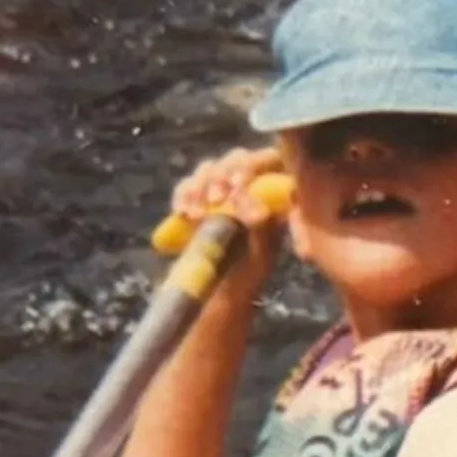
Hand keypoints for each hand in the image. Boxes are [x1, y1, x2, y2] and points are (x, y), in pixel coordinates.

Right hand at [161, 146, 289, 308]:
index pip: (267, 161)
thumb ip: (259, 228)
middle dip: (223, 174)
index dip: (251, 166)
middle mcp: (249, 187)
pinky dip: (182, 194)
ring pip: (209, 168)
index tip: (236, 186)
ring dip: (200, 185)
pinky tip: (181, 212)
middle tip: (215, 199)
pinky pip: (187, 185)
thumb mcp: (259, 256)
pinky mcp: (196, 200)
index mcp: (274, 196)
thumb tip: (247, 200)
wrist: (216, 296)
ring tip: (197, 214)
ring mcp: (221, 191)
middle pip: (235, 159)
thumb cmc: (247, 277)